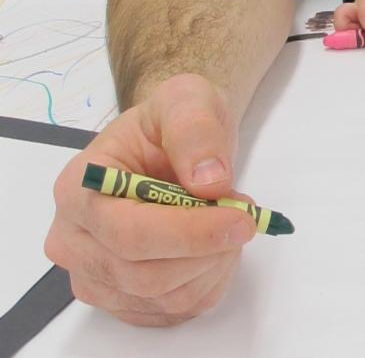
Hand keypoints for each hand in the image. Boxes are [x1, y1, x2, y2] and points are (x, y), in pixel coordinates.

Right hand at [44, 74, 256, 325]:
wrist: (172, 142)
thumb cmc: (172, 119)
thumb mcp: (187, 99)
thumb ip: (195, 131)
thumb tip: (209, 182)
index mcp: (78, 188)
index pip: (127, 232)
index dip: (187, 233)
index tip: (240, 219)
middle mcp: (74, 240)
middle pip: (142, 274)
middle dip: (206, 248)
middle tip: (246, 216)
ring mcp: (94, 276)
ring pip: (162, 297)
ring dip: (213, 264)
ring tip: (230, 221)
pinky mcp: (122, 300)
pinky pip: (174, 310)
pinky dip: (209, 281)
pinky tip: (216, 246)